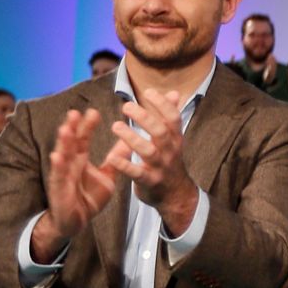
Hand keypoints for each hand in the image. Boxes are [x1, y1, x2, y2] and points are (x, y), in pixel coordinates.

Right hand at [32, 109, 120, 262]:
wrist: (78, 221)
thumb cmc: (89, 197)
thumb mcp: (107, 176)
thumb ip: (116, 159)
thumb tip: (129, 141)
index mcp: (80, 160)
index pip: (83, 139)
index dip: (87, 126)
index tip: (93, 111)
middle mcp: (70, 165)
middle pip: (71, 143)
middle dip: (72, 129)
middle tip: (75, 112)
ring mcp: (62, 176)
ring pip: (62, 157)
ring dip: (63, 143)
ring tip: (65, 129)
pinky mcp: (59, 190)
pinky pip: (58, 177)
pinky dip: (57, 167)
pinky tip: (57, 156)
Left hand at [108, 89, 198, 235]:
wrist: (176, 195)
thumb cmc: (170, 161)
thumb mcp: (174, 139)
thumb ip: (171, 116)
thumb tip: (174, 93)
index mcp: (176, 138)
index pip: (173, 117)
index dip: (162, 104)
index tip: (147, 92)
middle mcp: (170, 151)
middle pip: (160, 131)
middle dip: (145, 117)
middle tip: (126, 106)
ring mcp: (161, 167)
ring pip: (148, 151)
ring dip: (132, 138)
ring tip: (116, 126)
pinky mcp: (150, 182)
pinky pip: (137, 173)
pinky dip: (125, 165)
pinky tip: (112, 157)